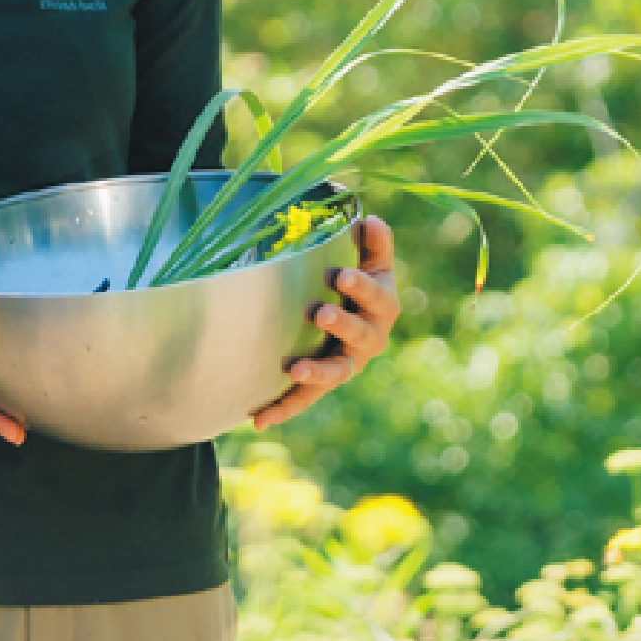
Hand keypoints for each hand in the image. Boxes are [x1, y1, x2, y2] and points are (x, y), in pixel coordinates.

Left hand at [250, 214, 398, 429]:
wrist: (346, 313)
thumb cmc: (356, 280)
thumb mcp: (369, 258)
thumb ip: (373, 242)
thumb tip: (370, 221)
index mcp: (382, 307)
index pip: (378, 298)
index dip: (362, 288)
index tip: (342, 276)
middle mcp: (369, 340)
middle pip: (361, 337)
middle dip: (342, 325)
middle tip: (320, 314)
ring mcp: (345, 365)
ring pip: (336, 373)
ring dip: (317, 372)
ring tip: (297, 369)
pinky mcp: (320, 384)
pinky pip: (304, 399)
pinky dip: (283, 409)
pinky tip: (258, 419)